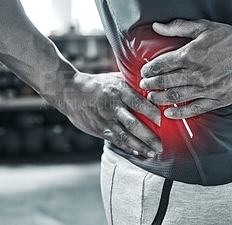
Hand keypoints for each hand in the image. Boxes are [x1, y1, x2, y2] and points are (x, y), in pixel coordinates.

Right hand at [47, 72, 162, 157]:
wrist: (69, 91)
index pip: (139, 103)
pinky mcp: (98, 129)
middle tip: (161, 146)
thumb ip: (132, 84)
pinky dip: (127, 148)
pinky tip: (138, 152)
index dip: (152, 113)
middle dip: (149, 137)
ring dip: (140, 147)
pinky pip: (115, 141)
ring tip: (152, 153)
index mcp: (118, 91)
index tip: (162, 121)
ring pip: (125, 137)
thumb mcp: (115, 79)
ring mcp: (104, 120)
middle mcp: (112, 106)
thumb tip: (153, 88)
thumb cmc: (97, 84)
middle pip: (133, 124)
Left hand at [139, 19, 231, 118]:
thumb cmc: (229, 36)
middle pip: (165, 82)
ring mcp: (207, 88)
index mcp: (191, 54)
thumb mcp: (203, 27)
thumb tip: (155, 26)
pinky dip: (179, 113)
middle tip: (143, 86)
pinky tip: (169, 113)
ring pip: (176, 97)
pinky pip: (194, 109)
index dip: (149, 70)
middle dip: (150, 85)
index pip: (161, 65)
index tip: (144, 73)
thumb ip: (177, 28)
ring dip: (160, 99)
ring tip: (151, 99)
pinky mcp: (218, 98)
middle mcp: (197, 73)